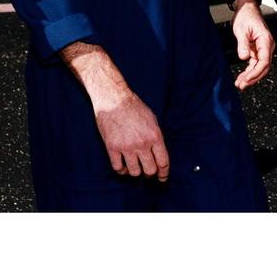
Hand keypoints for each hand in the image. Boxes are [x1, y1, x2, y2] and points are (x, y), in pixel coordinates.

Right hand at [62, 42, 169, 180]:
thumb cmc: (133, 107)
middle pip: (150, 171)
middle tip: (148, 172)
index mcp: (154, 136)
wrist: (113, 98)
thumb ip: (156, 137)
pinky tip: (123, 166)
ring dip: (136, 172)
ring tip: (134, 166)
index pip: (163, 162)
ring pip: (134, 172)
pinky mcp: (112, 147)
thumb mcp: (152, 119)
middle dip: (150, 174)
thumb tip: (158, 153)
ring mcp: (126, 147)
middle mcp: (142, 144)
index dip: (164, 173)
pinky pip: (118, 168)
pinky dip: (121, 170)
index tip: (162, 178)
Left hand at [230, 0, 273, 89]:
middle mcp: (267, 46)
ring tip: (240, 83)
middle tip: (241, 85)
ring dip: (250, 76)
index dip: (256, 73)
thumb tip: (244, 58)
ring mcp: (264, 48)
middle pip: (263, 67)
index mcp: (266, 41)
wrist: (247, 9)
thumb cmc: (246, 16)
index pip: (264, 61)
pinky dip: (249, 71)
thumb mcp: (241, 30)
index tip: (246, 79)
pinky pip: (256, 63)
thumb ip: (243, 44)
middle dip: (253, 78)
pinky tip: (243, 77)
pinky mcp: (258, 50)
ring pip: (260, 67)